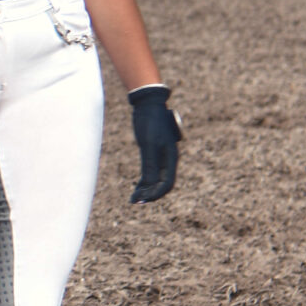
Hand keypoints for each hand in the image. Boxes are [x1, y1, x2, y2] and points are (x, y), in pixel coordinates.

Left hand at [127, 84, 180, 202]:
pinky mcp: (153, 151)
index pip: (167, 183)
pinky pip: (151, 170)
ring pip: (156, 178)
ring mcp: (162, 155)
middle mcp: (169, 158)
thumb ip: (150, 164)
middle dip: (150, 194)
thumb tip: (150, 184)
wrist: (148, 104)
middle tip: (135, 202)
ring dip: (146, 189)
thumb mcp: (148, 144)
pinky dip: (144, 180)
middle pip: (162, 183)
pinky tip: (137, 187)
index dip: (156, 194)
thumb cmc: (150, 122)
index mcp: (171, 157)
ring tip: (134, 198)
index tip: (143, 200)